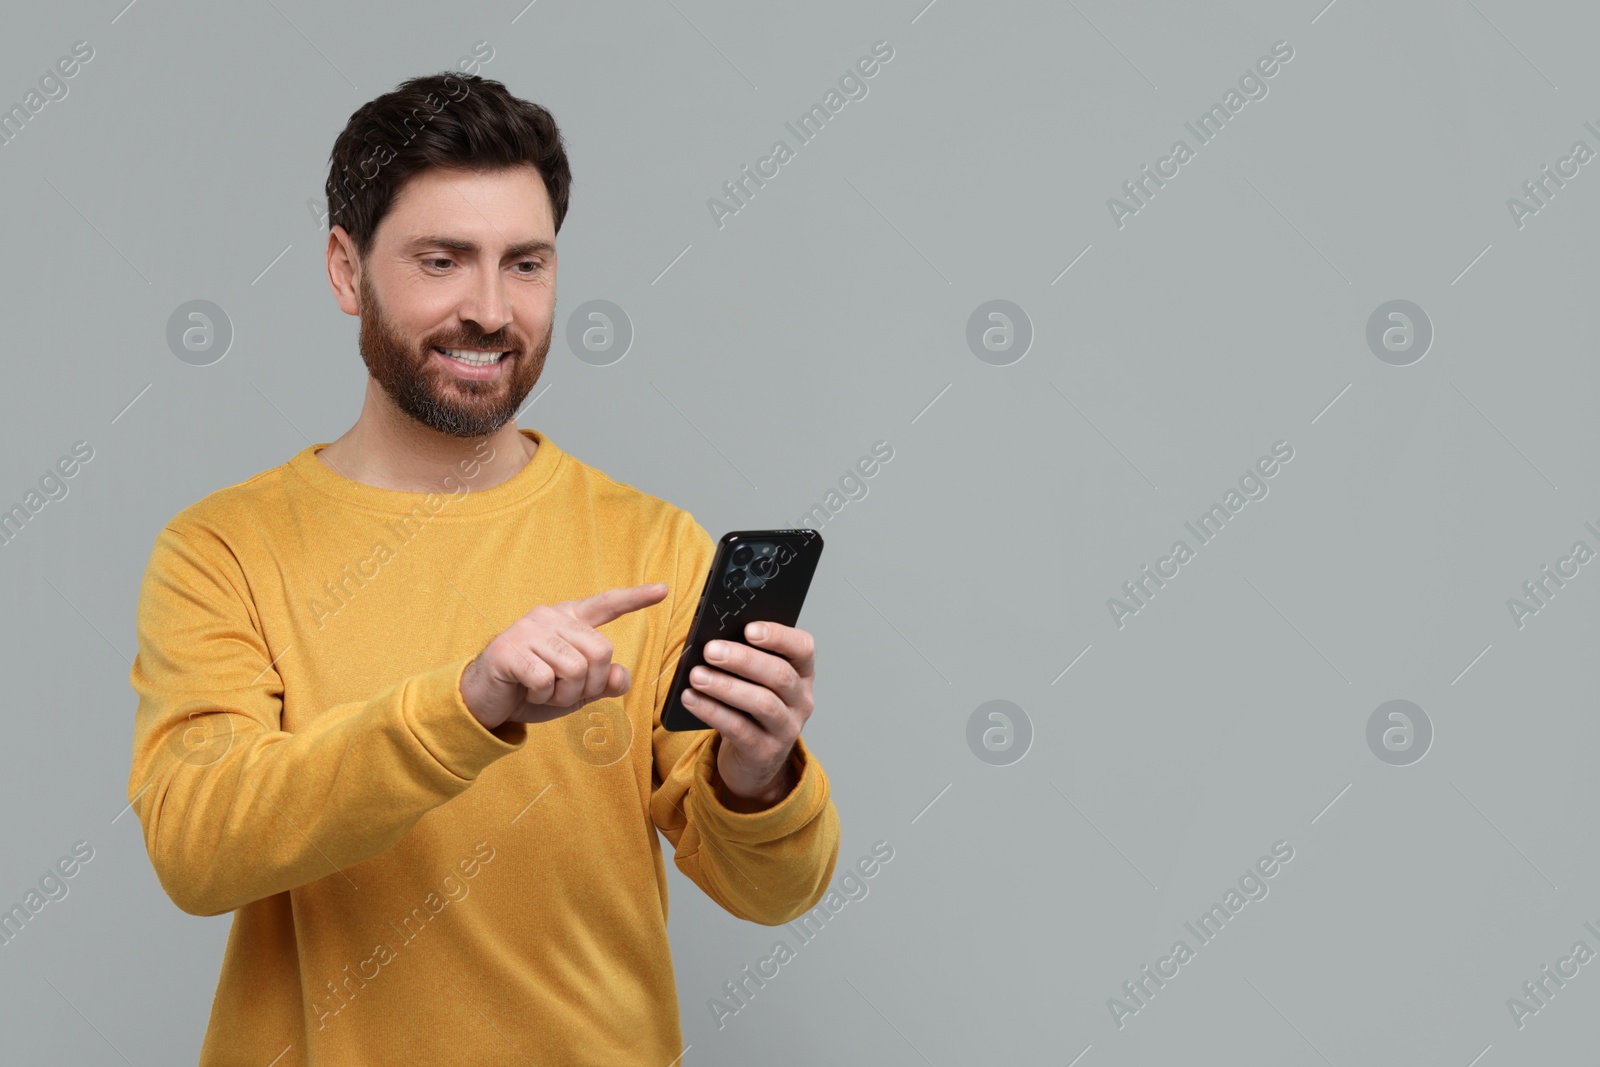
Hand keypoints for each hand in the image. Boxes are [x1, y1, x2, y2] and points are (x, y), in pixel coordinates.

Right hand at [459, 583, 669, 729]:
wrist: (484, 702)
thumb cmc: (532, 690)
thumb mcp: (575, 691)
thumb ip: (601, 683)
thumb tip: (620, 677)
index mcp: (569, 620)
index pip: (607, 604)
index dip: (636, 598)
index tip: (663, 589)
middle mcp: (551, 617)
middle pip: (601, 651)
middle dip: (590, 685)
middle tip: (565, 693)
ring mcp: (528, 631)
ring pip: (576, 668)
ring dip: (564, 694)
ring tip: (544, 692)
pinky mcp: (509, 651)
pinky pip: (547, 680)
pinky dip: (543, 696)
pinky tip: (528, 691)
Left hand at [681, 621, 815, 809]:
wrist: (753, 759)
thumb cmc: (750, 708)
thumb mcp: (754, 681)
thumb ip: (744, 659)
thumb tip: (714, 640)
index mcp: (802, 673)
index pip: (803, 647)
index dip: (778, 636)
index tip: (749, 628)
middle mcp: (801, 700)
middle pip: (780, 675)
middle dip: (743, 659)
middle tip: (710, 649)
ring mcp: (787, 729)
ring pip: (762, 703)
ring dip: (725, 686)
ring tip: (696, 675)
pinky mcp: (765, 751)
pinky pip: (738, 729)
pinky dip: (712, 711)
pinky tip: (691, 698)